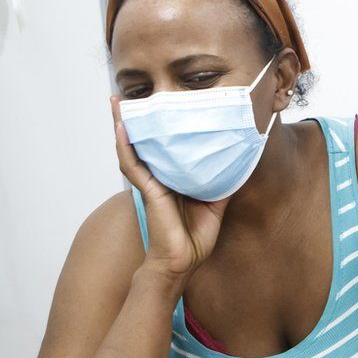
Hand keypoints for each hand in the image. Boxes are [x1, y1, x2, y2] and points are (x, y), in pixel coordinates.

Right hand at [111, 96, 226, 282]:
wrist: (183, 262)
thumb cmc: (195, 236)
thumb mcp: (216, 202)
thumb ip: (222, 180)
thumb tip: (239, 160)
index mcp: (174, 177)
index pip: (167, 147)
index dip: (164, 127)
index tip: (166, 104)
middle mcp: (159, 176)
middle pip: (146, 142)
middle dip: (138, 119)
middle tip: (132, 95)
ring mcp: (151, 183)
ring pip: (133, 148)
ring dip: (124, 124)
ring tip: (118, 101)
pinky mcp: (148, 191)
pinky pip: (133, 165)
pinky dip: (126, 146)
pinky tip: (122, 127)